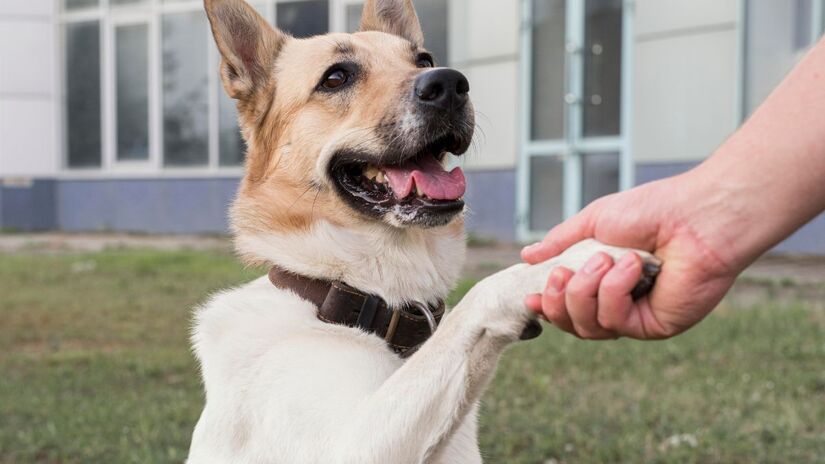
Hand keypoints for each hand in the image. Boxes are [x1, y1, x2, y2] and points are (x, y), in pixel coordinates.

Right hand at [521, 172, 742, 339]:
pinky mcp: (655, 325)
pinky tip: (631, 266)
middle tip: (563, 272)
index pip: (567, 306)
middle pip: (572, 324)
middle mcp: (620, 302)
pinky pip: (615, 322)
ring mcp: (637, 316)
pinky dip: (614, 291)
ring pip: (588, 327)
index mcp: (603, 278)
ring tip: (606, 258)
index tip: (531, 297)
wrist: (697, 214)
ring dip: (586, 291)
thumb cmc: (654, 210)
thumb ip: (560, 242)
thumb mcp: (593, 221)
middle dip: (559, 300)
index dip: (547, 306)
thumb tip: (527, 256)